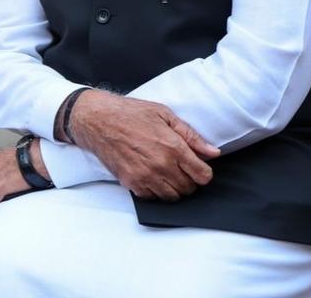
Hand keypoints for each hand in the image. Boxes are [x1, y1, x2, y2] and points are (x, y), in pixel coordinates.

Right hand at [69, 90, 220, 200]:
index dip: (203, 172)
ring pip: (172, 196)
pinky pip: (152, 197)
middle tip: (180, 168)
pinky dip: (155, 190)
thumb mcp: (164, 115)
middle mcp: (161, 165)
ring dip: (173, 187)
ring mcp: (145, 176)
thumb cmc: (129, 114)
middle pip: (189, 188)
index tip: (198, 168)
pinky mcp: (131, 183)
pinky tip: (151, 176)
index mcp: (173, 146)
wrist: (97, 120)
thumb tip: (212, 152)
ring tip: (166, 173)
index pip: (203, 175)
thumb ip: (191, 136)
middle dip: (189, 180)